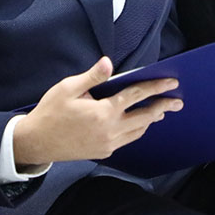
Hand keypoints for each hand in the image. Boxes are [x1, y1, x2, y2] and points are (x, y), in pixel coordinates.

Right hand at [13, 57, 183, 165]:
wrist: (36, 142)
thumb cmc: (51, 112)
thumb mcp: (68, 88)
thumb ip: (92, 77)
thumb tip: (108, 63)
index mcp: (104, 112)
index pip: (137, 95)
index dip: (155, 87)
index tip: (171, 83)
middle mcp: (111, 130)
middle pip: (145, 117)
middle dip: (163, 107)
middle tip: (178, 102)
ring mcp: (108, 144)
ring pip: (138, 131)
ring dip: (151, 120)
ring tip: (161, 112)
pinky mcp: (103, 152)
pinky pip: (127, 140)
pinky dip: (136, 130)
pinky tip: (138, 125)